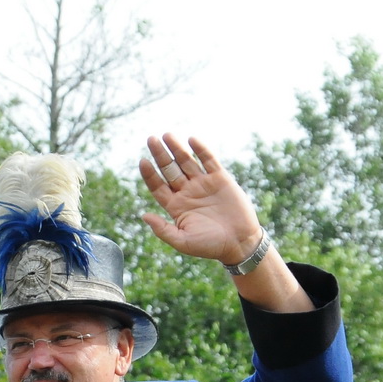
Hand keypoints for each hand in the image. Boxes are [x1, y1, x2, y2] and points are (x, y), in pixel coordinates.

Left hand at [138, 133, 263, 263]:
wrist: (239, 243)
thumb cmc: (210, 246)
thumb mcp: (183, 241)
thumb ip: (163, 230)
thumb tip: (144, 216)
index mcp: (176, 206)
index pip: (158, 186)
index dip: (150, 174)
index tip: (142, 161)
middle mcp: (187, 192)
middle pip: (169, 169)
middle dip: (160, 155)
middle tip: (151, 139)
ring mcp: (203, 184)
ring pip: (186, 161)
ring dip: (177, 148)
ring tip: (167, 135)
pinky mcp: (220, 179)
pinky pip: (208, 160)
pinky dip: (201, 149)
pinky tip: (191, 139)